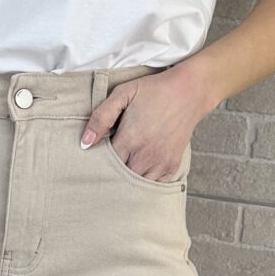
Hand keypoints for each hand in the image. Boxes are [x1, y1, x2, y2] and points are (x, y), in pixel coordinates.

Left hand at [80, 68, 197, 181]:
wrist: (189, 92)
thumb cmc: (153, 91)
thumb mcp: (123, 94)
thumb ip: (101, 117)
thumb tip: (85, 144)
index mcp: (131, 139)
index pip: (106, 164)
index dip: (98, 162)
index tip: (96, 156)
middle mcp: (146, 155)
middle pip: (120, 178)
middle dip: (111, 173)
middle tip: (106, 164)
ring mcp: (161, 162)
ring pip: (137, 184)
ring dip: (128, 179)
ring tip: (124, 166)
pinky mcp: (172, 165)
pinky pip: (154, 184)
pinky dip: (145, 181)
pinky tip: (140, 170)